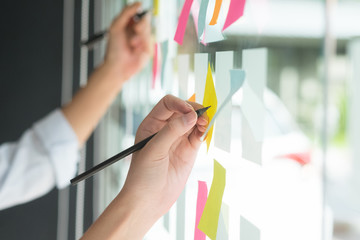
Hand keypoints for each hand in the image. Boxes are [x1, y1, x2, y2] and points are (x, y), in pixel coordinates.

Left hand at [104, 2, 151, 81]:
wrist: (117, 66)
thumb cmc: (114, 49)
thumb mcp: (116, 26)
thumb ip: (127, 12)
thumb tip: (139, 3)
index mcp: (129, 26)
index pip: (139, 15)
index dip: (140, 15)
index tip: (137, 17)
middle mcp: (137, 33)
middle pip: (146, 21)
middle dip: (141, 25)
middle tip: (135, 29)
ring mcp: (143, 41)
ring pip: (149, 31)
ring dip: (141, 36)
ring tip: (132, 44)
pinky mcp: (148, 50)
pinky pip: (151, 42)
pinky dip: (144, 45)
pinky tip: (136, 51)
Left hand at [121, 95, 207, 234]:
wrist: (148, 201)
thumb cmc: (142, 176)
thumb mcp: (154, 151)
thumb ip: (172, 131)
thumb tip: (191, 116)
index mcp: (151, 124)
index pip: (167, 104)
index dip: (180, 104)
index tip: (190, 112)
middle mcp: (165, 129)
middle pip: (183, 110)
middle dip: (194, 110)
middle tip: (203, 116)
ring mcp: (178, 139)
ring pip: (193, 122)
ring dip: (202, 120)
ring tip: (206, 124)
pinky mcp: (188, 151)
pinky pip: (198, 135)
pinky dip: (204, 131)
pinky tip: (205, 132)